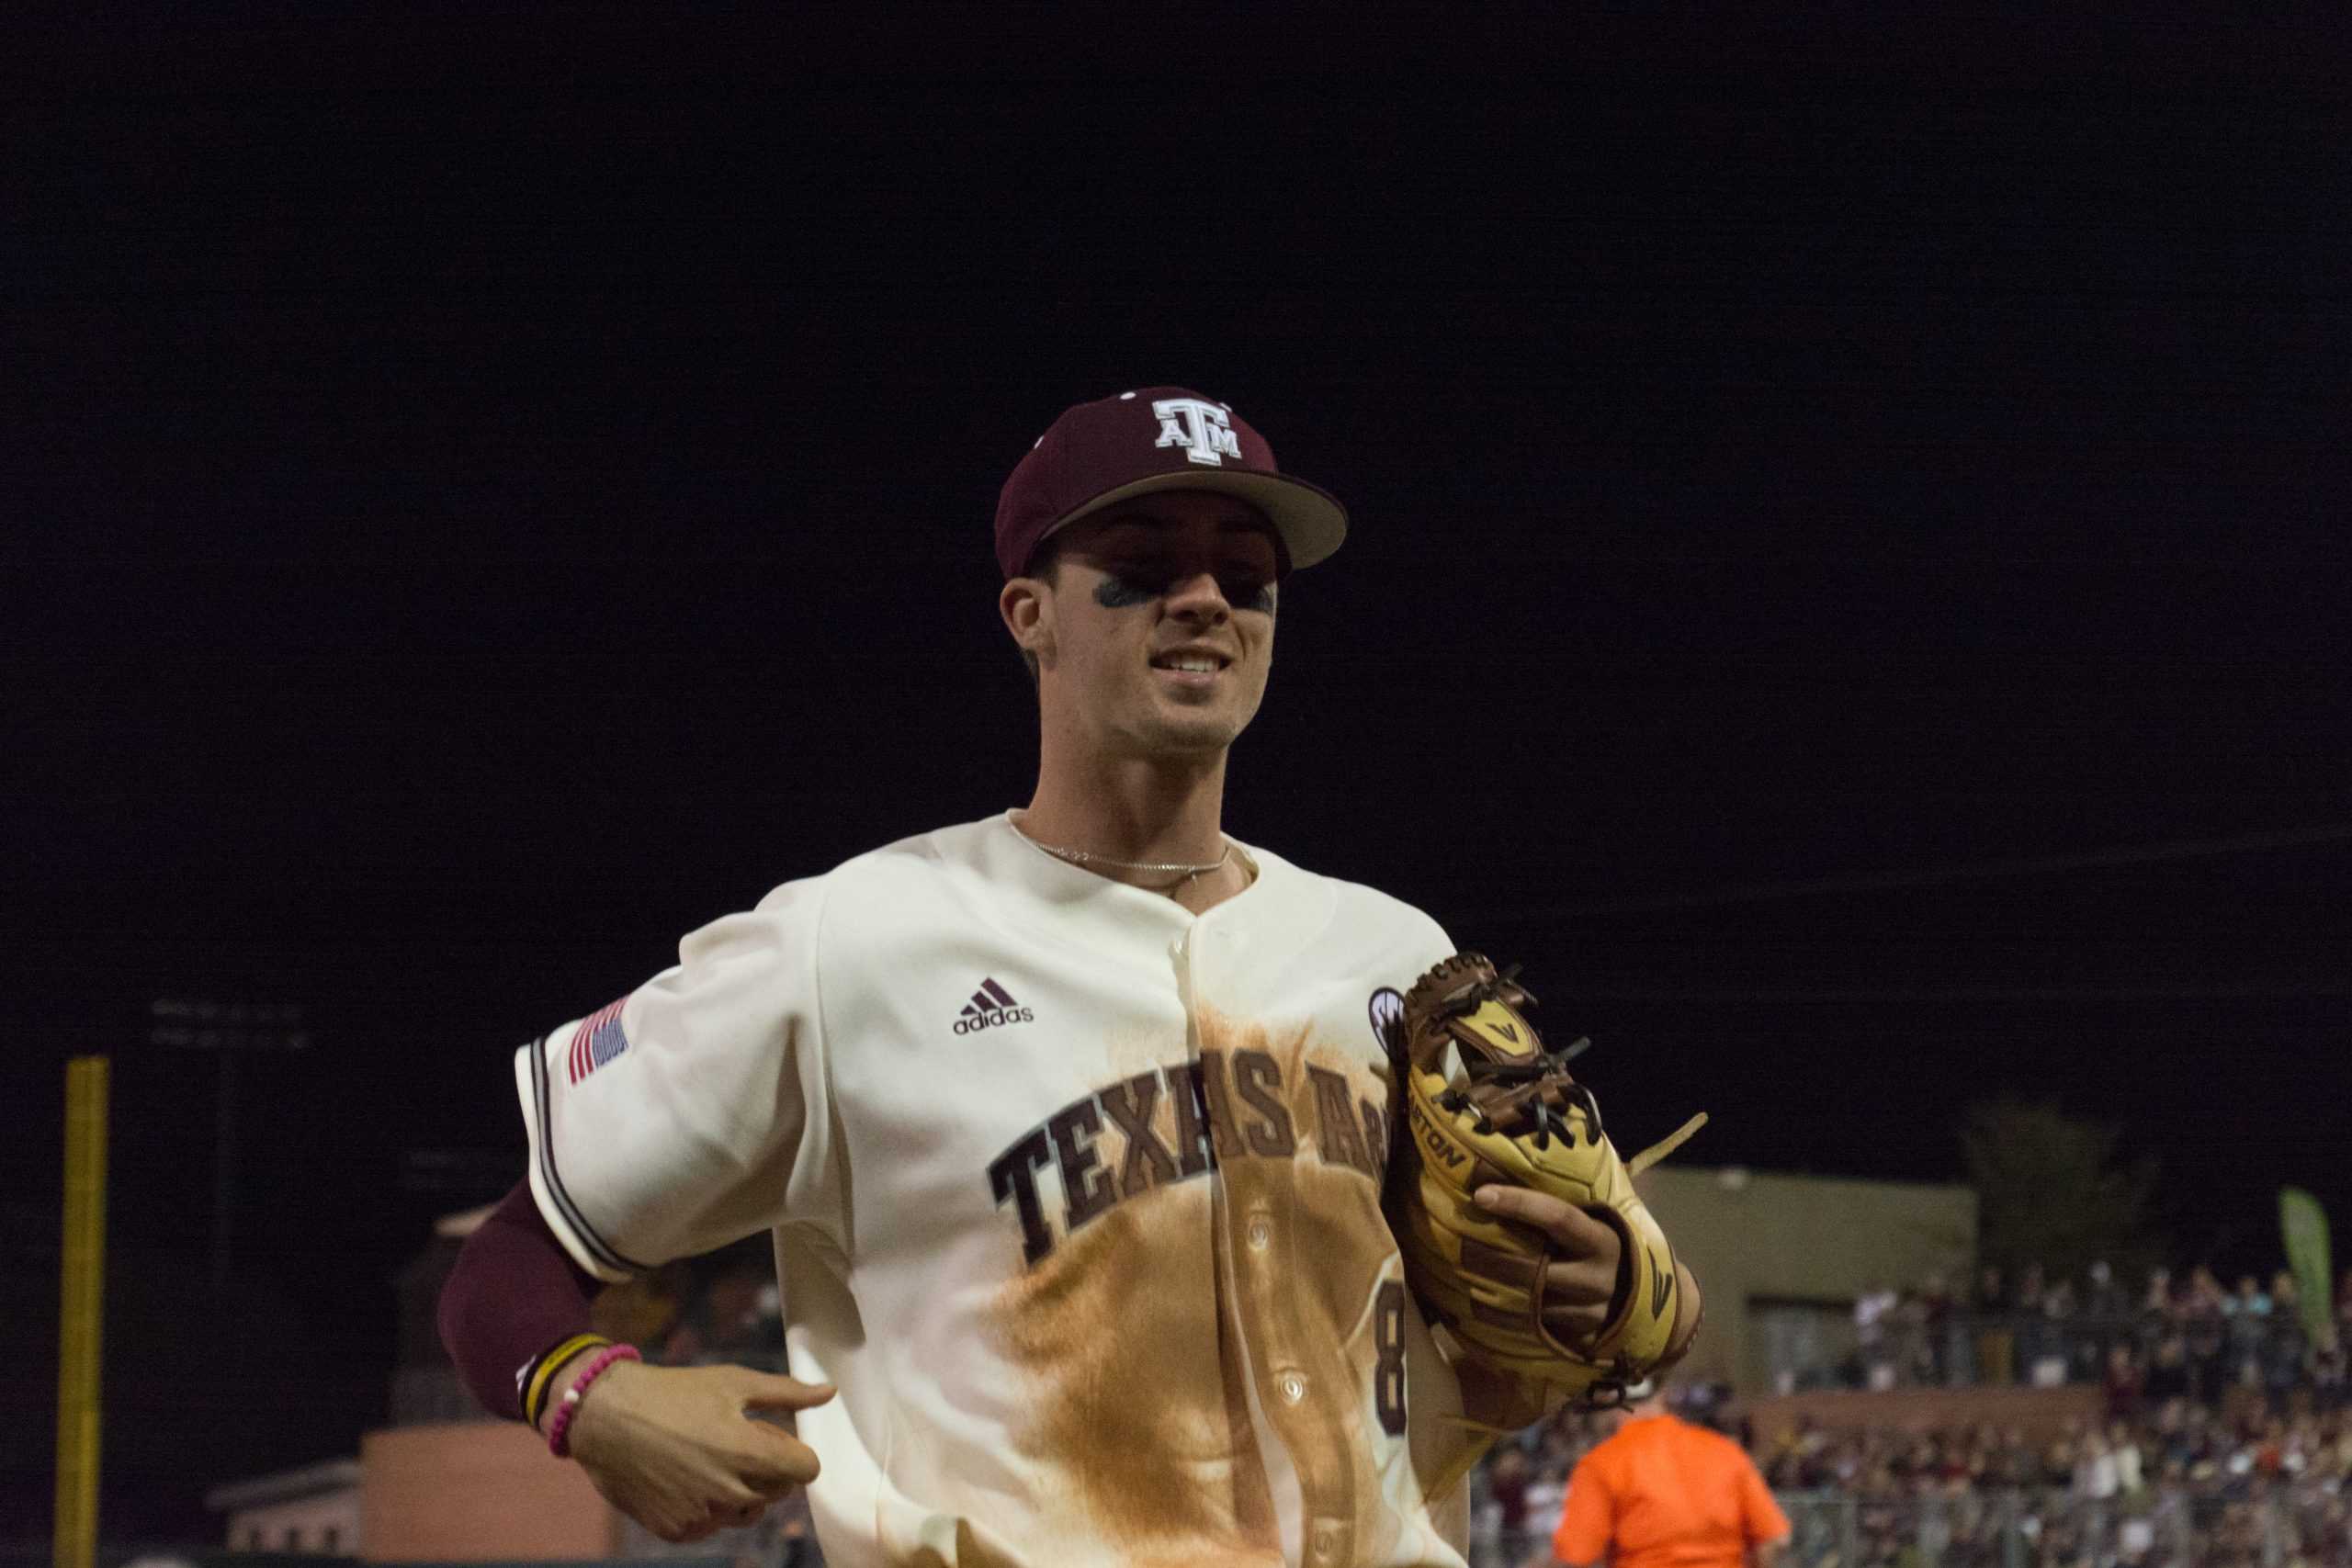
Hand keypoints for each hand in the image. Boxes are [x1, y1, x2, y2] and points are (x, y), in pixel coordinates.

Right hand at [547, 1359, 834, 1542]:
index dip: (796, 1453)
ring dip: (742, 1490)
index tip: (776, 1439)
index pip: (806, 1470)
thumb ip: (786, 1393)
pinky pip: (713, 1525)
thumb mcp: (733, 1381)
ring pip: (747, 1511)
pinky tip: (689, 1477)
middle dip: (770, 1469)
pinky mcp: (677, 1531)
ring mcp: (702, 1516)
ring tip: (712, 1459)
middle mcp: (728, 1491)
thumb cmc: (673, 1393)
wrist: (605, 1417)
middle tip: (738, 1442)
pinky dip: (710, 1506)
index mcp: (748, 1452)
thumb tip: (828, 1393)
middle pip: (779, 1492)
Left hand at [1472, 1184, 1622, 1344]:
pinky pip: (1532, 1328)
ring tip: (1456, 1276)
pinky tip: (1475, 1305)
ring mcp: (1589, 1311)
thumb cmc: (1595, 1248)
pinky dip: (1502, 1317)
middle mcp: (1597, 1277)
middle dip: (1492, 1257)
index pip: (1559, 1217)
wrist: (1633, 1296)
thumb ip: (1554, 1209)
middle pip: (1536, 1268)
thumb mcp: (1588, 1224)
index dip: (1519, 1204)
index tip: (1481, 1194)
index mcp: (1600, 1240)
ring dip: (1491, 1290)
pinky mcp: (1578, 1337)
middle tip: (1455, 1244)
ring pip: (1531, 1302)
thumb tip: (1496, 1180)